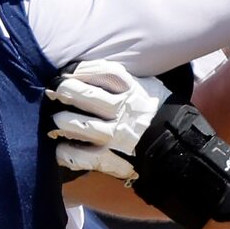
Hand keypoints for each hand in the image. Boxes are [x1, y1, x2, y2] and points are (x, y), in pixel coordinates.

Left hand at [50, 60, 174, 181]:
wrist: (174, 147)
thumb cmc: (154, 113)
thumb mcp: (147, 87)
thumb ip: (124, 79)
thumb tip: (88, 69)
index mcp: (133, 91)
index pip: (105, 73)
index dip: (83, 70)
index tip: (68, 71)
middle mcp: (123, 112)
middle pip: (88, 97)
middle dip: (67, 91)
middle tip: (55, 91)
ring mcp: (115, 136)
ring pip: (80, 126)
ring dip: (63, 121)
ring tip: (57, 120)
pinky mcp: (109, 159)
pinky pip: (80, 157)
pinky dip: (66, 152)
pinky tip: (61, 148)